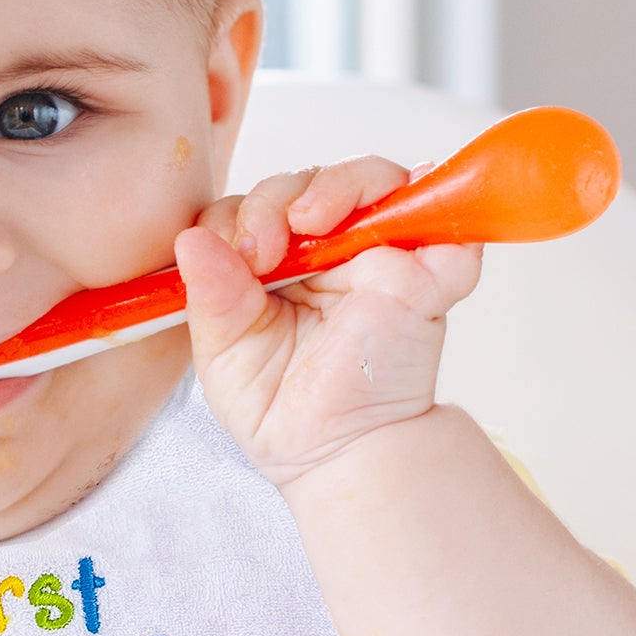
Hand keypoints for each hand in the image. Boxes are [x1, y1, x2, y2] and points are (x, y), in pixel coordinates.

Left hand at [175, 159, 481, 488]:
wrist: (340, 455)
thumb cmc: (280, 412)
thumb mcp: (225, 358)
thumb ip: (211, 300)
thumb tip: (190, 240)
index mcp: (271, 264)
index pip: (250, 209)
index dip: (239, 218)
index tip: (237, 254)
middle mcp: (325, 251)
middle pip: (306, 183)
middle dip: (276, 199)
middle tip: (265, 248)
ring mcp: (379, 257)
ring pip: (370, 181)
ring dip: (338, 185)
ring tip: (312, 220)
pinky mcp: (429, 276)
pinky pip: (444, 225)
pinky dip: (434, 201)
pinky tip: (403, 209)